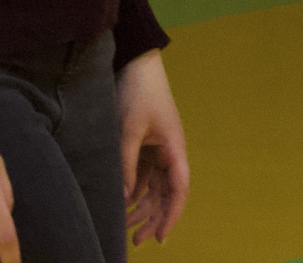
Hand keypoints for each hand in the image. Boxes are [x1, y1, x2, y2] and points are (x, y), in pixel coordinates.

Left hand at [115, 48, 191, 245]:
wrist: (137, 63)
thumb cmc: (138, 92)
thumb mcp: (128, 129)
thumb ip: (126, 165)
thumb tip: (124, 199)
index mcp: (174, 148)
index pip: (178, 189)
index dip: (172, 215)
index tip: (160, 237)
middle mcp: (170, 152)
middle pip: (167, 193)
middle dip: (154, 217)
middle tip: (136, 240)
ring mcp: (158, 149)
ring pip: (154, 187)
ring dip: (143, 207)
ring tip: (127, 228)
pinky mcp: (146, 144)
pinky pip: (143, 175)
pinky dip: (135, 191)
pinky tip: (124, 204)